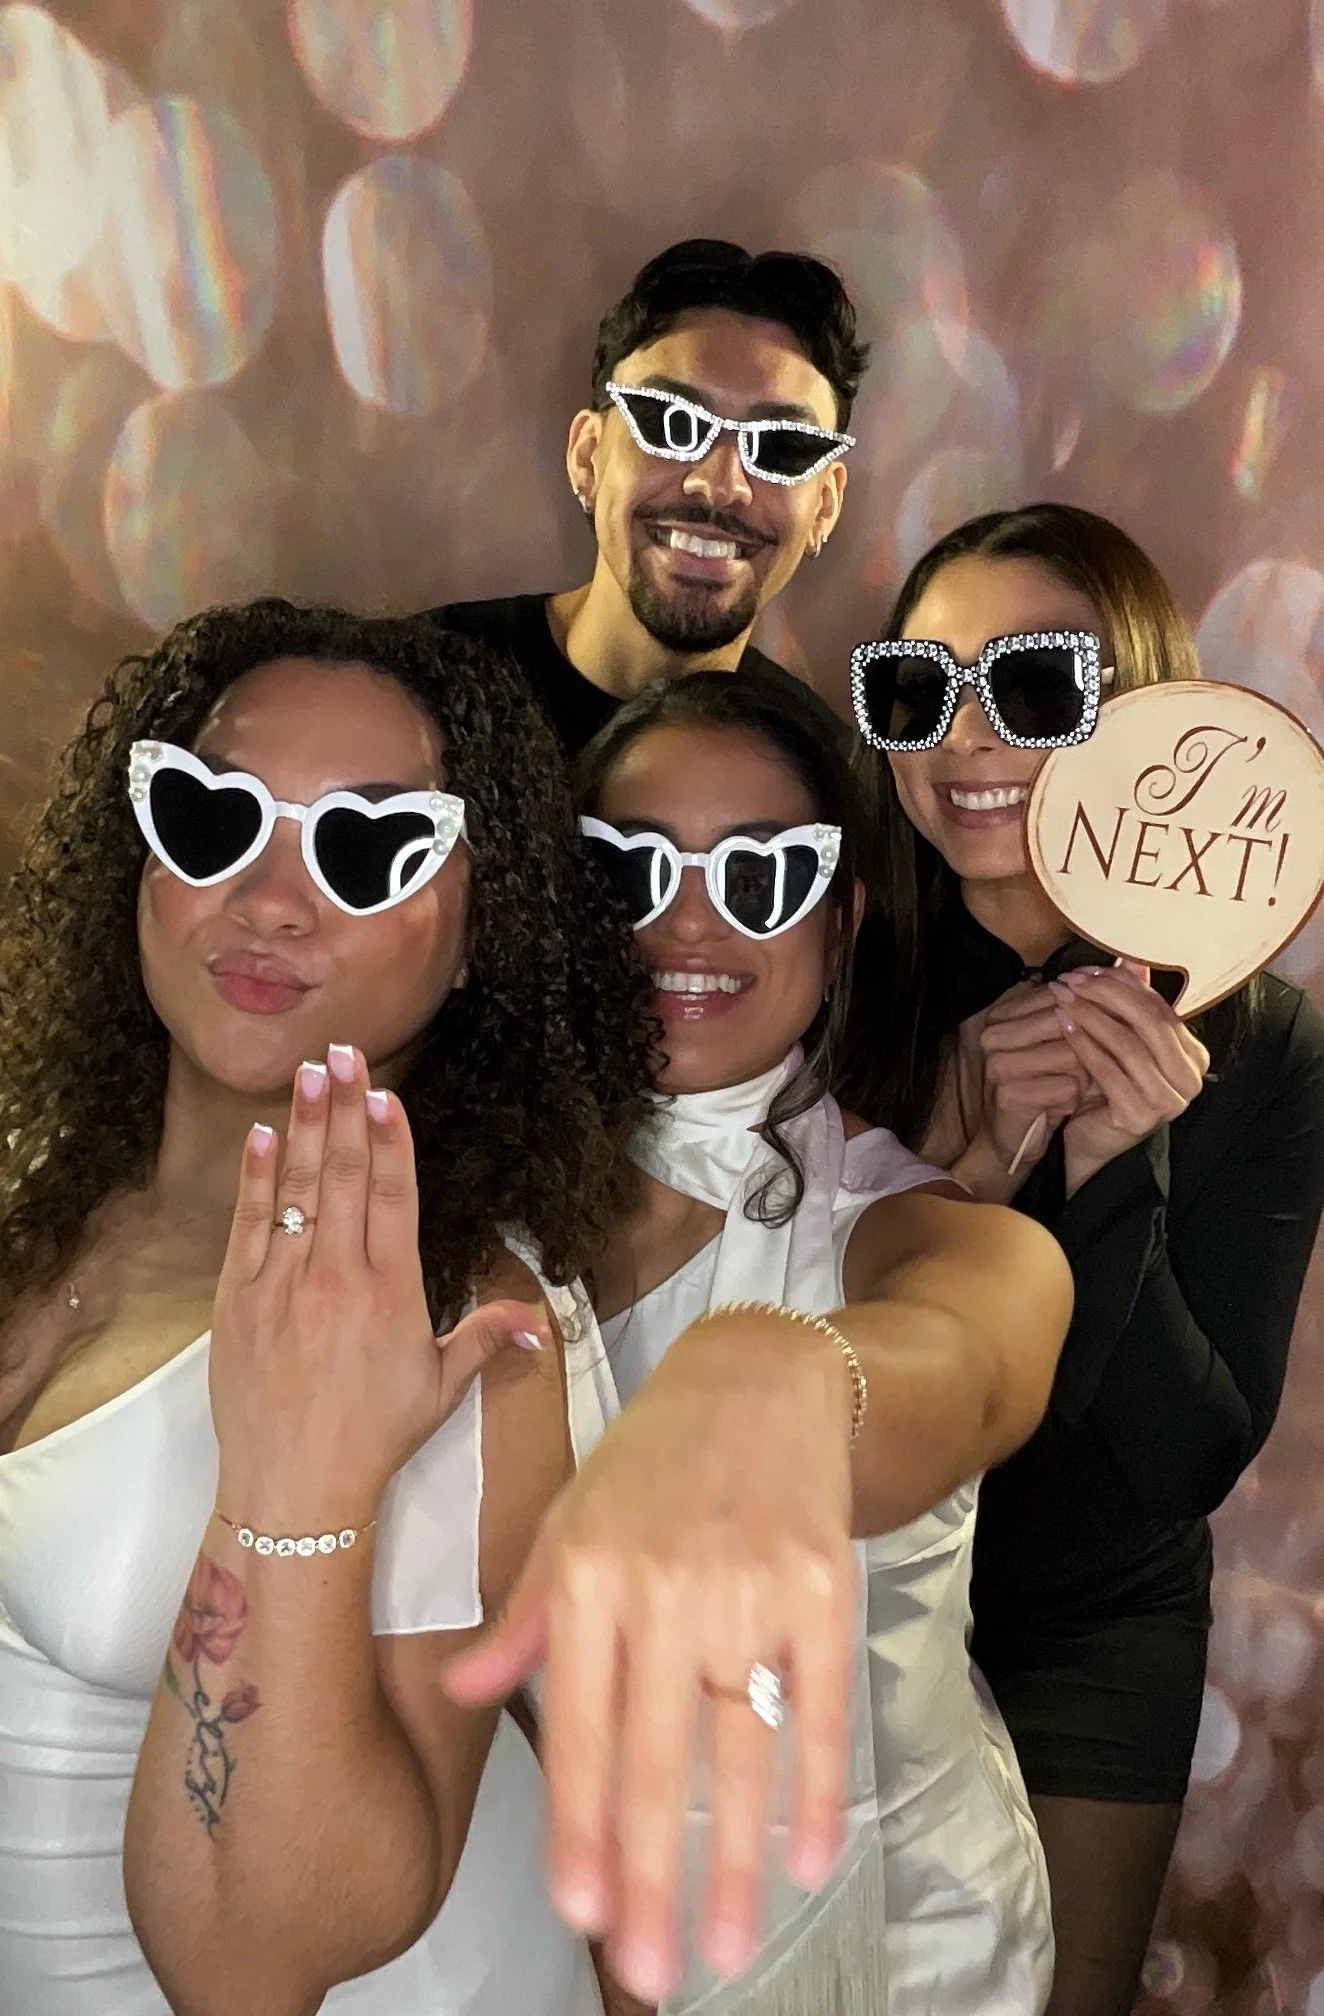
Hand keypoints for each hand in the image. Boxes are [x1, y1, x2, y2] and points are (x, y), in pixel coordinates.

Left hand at [210, 1045, 550, 1518]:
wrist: (294, 1489)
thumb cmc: (372, 1439)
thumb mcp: (439, 1387)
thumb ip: (486, 1338)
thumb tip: (540, 1318)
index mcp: (390, 1292)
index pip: (392, 1198)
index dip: (390, 1141)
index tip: (387, 1093)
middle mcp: (336, 1278)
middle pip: (343, 1176)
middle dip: (344, 1109)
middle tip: (345, 1054)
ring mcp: (282, 1284)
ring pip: (297, 1189)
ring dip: (302, 1126)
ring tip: (309, 1073)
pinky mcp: (238, 1300)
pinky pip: (249, 1225)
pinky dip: (256, 1178)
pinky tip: (262, 1136)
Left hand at [442, 1308, 858, 2005]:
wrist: (757, 1376)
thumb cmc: (649, 1459)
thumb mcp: (568, 1519)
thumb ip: (524, 1616)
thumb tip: (460, 1692)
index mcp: (588, 1575)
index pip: (577, 1727)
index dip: (578, 1826)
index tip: (581, 1913)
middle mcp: (663, 1587)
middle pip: (655, 1755)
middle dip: (651, 1875)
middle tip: (652, 1973)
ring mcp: (748, 1587)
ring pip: (737, 1745)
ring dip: (733, 1855)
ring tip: (725, 1944)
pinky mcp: (821, 1584)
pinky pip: (818, 1703)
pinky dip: (817, 1784)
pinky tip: (809, 1857)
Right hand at [937, 982, 1091, 1198]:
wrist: (1016, 1139)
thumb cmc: (1046, 1085)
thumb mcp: (1069, 1041)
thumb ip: (1095, 1003)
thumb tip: (1136, 963)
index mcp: (1003, 1013)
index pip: (1060, 995)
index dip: (1094, 1012)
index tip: (1108, 1032)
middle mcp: (994, 1033)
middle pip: (1066, 1020)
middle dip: (1091, 1044)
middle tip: (1094, 1066)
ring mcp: (997, 1063)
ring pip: (1070, 1053)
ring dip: (1085, 1073)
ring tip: (1077, 1087)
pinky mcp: (1007, 1094)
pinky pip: (1064, 1087)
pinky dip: (1075, 1097)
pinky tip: (1066, 1105)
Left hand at [1050, 962, 1209, 1195]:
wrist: (1091, 1142)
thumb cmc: (1107, 1087)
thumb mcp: (1122, 1041)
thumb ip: (1130, 1003)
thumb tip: (1130, 958)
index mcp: (1194, 1057)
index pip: (1160, 1008)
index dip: (1122, 985)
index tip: (1085, 970)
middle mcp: (1190, 1080)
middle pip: (1149, 1021)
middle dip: (1107, 995)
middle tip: (1071, 981)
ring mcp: (1169, 1101)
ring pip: (1128, 1043)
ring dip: (1091, 1016)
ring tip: (1062, 998)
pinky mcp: (1141, 1117)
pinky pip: (1108, 1070)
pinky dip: (1084, 1043)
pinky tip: (1063, 1025)